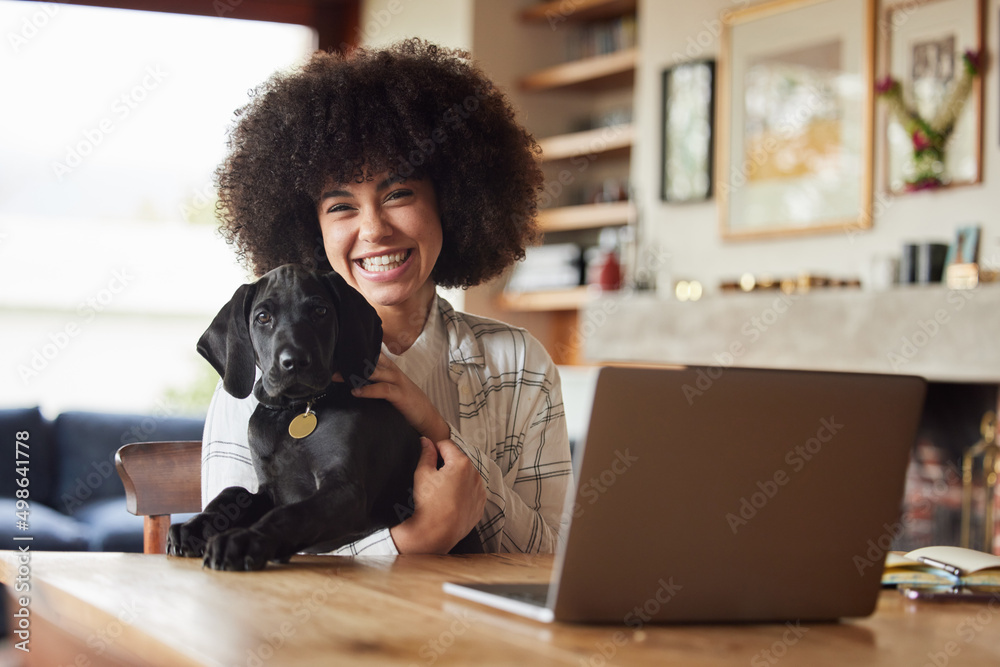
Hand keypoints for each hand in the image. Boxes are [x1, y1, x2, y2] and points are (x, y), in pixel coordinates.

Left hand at [334, 356, 449, 441]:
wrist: (428, 419)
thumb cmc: (408, 406)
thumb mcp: (391, 391)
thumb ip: (376, 384)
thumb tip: (352, 384)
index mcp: (391, 370)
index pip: (373, 355)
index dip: (357, 353)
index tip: (337, 353)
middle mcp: (394, 372)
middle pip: (371, 361)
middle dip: (352, 361)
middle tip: (332, 362)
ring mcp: (399, 382)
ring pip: (376, 372)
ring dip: (356, 373)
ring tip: (338, 375)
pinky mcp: (401, 395)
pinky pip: (383, 389)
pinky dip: (368, 390)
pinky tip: (355, 392)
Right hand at [390, 437, 486, 553]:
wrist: (437, 533)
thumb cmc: (429, 503)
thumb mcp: (423, 474)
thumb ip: (426, 453)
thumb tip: (426, 442)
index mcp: (461, 463)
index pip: (446, 445)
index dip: (434, 449)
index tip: (427, 457)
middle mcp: (475, 474)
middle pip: (458, 460)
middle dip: (446, 464)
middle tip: (433, 478)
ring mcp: (479, 490)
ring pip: (466, 476)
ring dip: (456, 478)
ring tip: (441, 492)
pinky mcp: (480, 504)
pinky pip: (471, 491)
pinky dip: (462, 492)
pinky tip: (450, 501)